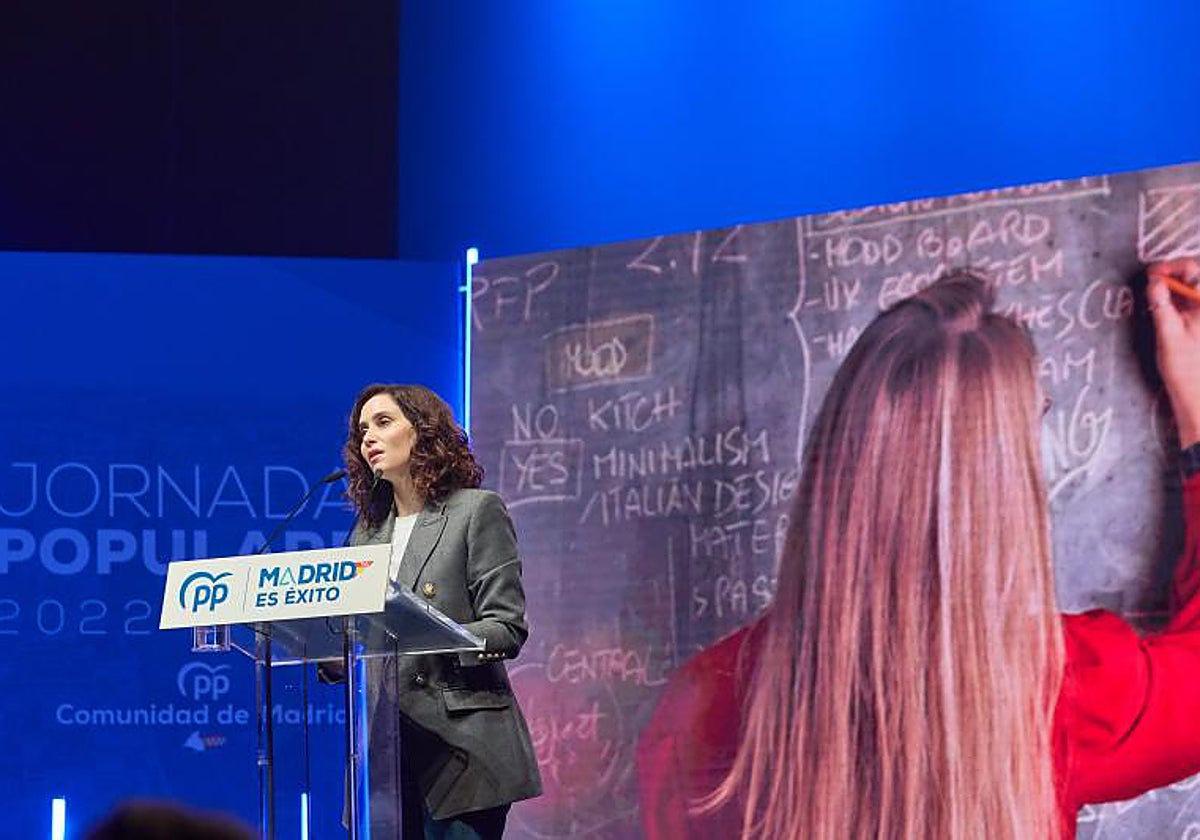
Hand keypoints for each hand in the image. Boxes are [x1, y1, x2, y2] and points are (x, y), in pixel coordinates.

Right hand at [1148, 258, 1199, 447]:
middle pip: (1195, 278)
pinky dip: (1176, 300)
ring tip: (1154, 294)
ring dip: (1173, 288)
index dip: (1173, 267)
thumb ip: (1161, 305)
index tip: (1151, 273)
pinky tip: (1162, 307)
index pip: (1196, 270)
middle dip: (1172, 275)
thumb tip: (1154, 282)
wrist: (1198, 396)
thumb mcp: (1169, 335)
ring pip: (1192, 290)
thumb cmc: (1186, 370)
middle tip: (1150, 281)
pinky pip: (1190, 303)